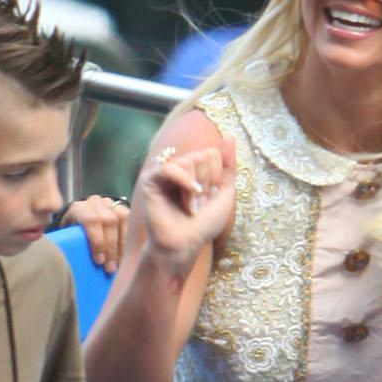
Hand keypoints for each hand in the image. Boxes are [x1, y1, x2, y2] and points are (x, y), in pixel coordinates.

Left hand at [66, 194, 129, 272]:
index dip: (97, 241)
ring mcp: (110, 203)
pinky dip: (130, 239)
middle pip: (109, 221)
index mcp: (78, 208)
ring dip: (123, 245)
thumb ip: (71, 245)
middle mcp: (95, 203)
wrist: (78, 220)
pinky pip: (131, 221)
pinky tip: (127, 254)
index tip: (99, 262)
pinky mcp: (122, 208)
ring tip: (120, 263)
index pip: (91, 220)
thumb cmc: (70, 234)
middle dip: (111, 247)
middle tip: (111, 267)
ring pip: (123, 219)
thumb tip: (77, 262)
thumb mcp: (66, 239)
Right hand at [132, 142, 235, 276]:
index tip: (210, 199)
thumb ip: (228, 166)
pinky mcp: (151, 180)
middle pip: (203, 155)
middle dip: (207, 183)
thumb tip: (230, 136)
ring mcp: (164, 173)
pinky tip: (190, 194)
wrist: (185, 244)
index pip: (212, 153)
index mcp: (196, 169)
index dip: (217, 177)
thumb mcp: (225, 194)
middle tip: (199, 205)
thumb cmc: (203, 224)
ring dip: (195, 189)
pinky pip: (170, 167)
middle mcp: (180, 168)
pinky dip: (184, 181)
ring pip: (189, 161)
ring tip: (191, 207)